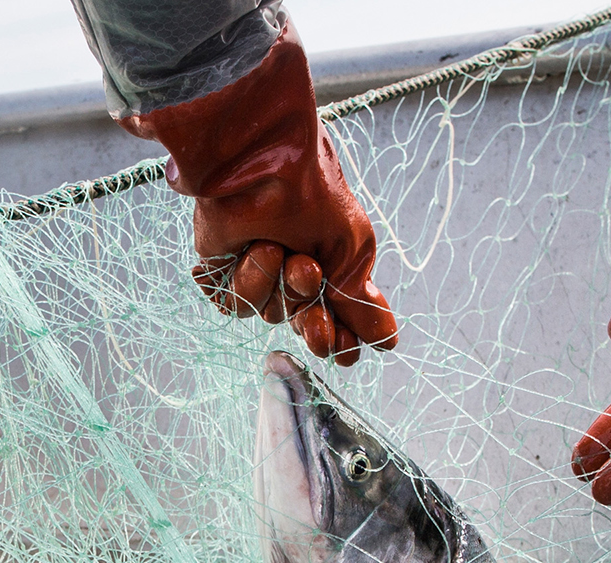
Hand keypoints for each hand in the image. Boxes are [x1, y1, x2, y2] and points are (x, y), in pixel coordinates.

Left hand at [123, 23, 398, 365]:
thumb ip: (360, 300)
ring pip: (271, 313)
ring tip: (290, 256)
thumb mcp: (351, 248)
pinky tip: (260, 250)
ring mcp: (257, 271)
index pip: (335, 317)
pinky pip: (237, 303)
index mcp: (328, 262)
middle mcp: (291, 271)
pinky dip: (251, 283)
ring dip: (285, 290)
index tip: (346, 351)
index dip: (341, 338)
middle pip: (304, 325)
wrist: (265, 161)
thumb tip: (388, 344)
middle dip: (315, 327)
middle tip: (321, 328)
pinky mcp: (222, 269)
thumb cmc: (312, 194)